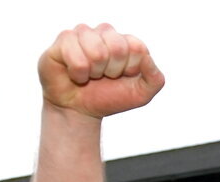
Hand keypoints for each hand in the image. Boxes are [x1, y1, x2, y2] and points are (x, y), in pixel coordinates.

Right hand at [38, 23, 163, 118]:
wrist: (81, 110)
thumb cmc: (111, 97)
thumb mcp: (142, 94)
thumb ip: (155, 78)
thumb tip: (147, 58)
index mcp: (126, 41)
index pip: (137, 47)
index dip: (130, 68)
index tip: (123, 76)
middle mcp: (105, 33)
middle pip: (117, 47)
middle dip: (112, 71)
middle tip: (105, 76)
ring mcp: (83, 34)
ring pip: (97, 51)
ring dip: (95, 72)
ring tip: (91, 75)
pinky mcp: (64, 40)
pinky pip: (76, 58)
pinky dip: (79, 74)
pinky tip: (76, 75)